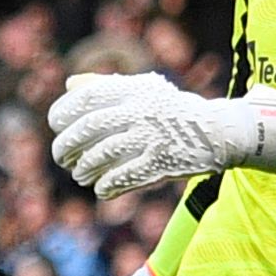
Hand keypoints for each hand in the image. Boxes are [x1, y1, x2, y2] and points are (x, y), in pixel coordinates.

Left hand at [48, 72, 275, 196]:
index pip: (85, 98)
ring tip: (80, 175)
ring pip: (101, 156)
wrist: (218, 131)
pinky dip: (106, 186)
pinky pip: (122, 178)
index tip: (56, 125)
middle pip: (87, 129)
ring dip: (84, 169)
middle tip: (61, 156)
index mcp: (134, 90)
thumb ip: (107, 86)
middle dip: (66, 146)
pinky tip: (101, 190)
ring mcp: (151, 138)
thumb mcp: (145, 89)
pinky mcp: (162, 163)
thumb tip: (69, 85)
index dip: (63, 114)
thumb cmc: (173, 110)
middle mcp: (141, 111)